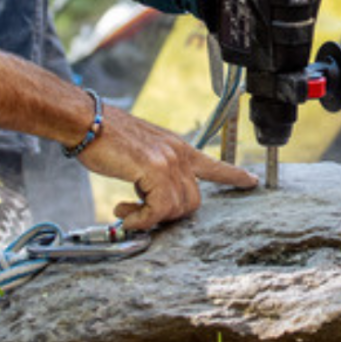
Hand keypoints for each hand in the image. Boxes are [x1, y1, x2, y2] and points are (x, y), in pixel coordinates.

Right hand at [79, 105, 258, 230]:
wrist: (88, 122)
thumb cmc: (106, 138)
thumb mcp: (140, 153)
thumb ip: (154, 173)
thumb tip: (154, 199)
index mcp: (178, 148)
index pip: (214, 164)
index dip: (233, 175)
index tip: (252, 181)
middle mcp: (179, 153)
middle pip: (193, 201)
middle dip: (168, 214)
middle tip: (139, 212)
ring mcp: (169, 161)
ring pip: (177, 208)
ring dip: (149, 217)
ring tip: (126, 209)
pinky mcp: (155, 169)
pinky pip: (158, 209)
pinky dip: (140, 219)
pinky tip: (123, 212)